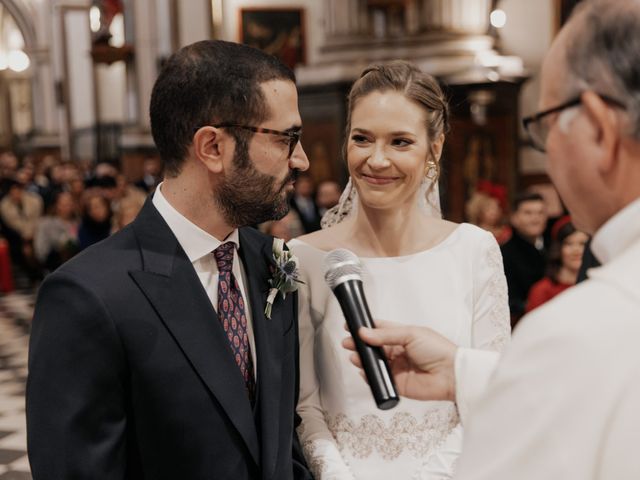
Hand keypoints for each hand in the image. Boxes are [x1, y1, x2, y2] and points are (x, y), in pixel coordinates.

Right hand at [342, 322, 456, 401]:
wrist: (451, 374)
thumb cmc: (437, 350)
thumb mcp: (410, 334)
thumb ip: (385, 335)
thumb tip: (364, 333)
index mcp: (402, 336)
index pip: (379, 330)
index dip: (365, 328)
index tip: (350, 326)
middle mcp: (398, 352)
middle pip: (373, 347)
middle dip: (359, 344)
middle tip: (347, 342)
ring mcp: (396, 368)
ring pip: (374, 363)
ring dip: (362, 359)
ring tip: (355, 356)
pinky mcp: (397, 384)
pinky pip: (379, 380)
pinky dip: (369, 377)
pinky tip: (364, 371)